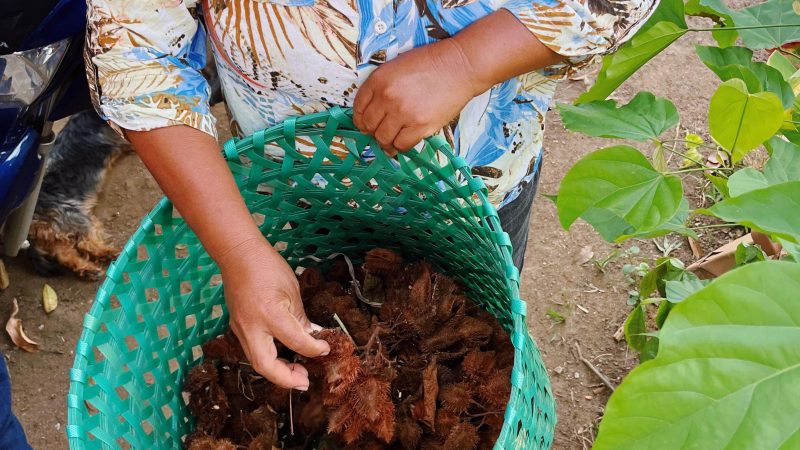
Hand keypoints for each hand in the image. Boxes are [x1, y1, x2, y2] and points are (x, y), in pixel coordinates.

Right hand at [219, 238, 329, 389]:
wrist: (238, 254)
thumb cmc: (268, 267)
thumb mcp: (292, 291)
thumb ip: (301, 318)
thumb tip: (312, 337)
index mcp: (270, 313)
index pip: (295, 341)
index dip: (313, 349)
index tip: (325, 349)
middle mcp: (251, 326)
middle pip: (265, 365)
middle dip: (286, 378)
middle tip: (305, 381)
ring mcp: (240, 329)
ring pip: (257, 361)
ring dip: (277, 371)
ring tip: (297, 372)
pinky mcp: (237, 328)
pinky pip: (253, 350)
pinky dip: (269, 358)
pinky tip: (284, 357)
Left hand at [352, 39, 481, 154]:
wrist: (460, 66)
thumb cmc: (430, 64)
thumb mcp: (397, 66)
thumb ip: (381, 87)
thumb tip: (373, 112)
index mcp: (379, 80)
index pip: (358, 108)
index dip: (361, 119)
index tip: (367, 124)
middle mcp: (387, 97)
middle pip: (368, 126)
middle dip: (373, 131)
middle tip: (382, 131)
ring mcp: (403, 113)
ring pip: (383, 139)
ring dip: (386, 141)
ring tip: (393, 138)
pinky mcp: (420, 125)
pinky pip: (402, 145)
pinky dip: (401, 146)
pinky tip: (404, 140)